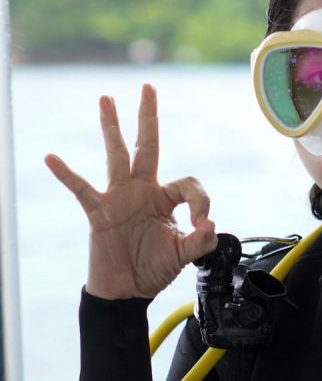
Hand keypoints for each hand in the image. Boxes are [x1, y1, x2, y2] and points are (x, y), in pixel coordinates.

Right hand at [45, 83, 217, 299]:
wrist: (127, 292)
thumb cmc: (153, 269)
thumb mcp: (184, 256)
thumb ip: (200, 241)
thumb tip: (210, 224)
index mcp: (166, 199)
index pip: (188, 184)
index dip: (200, 201)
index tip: (202, 225)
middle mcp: (142, 190)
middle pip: (148, 146)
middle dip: (148, 117)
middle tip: (148, 87)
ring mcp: (119, 198)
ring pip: (117, 156)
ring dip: (113, 127)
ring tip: (107, 100)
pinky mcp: (99, 212)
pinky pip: (82, 189)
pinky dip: (66, 174)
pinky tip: (52, 158)